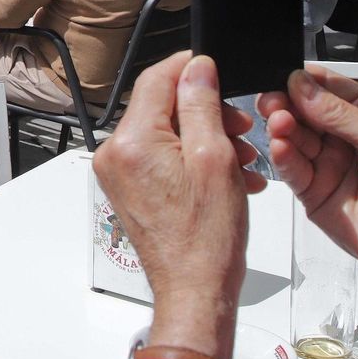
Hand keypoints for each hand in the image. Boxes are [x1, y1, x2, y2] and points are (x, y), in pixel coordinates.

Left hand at [93, 53, 264, 358]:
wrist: (194, 290)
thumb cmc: (206, 239)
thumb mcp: (214, 158)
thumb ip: (201, 105)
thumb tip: (196, 69)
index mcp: (132, 141)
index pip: (156, 78)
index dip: (190, 68)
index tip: (215, 68)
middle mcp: (116, 154)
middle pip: (161, 107)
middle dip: (206, 111)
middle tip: (242, 128)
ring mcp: (119, 174)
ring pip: (166, 133)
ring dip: (206, 137)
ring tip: (242, 159)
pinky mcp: (129, 190)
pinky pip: (161, 158)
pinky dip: (193, 159)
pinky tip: (228, 175)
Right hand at [258, 67, 357, 352]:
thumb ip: (340, 113)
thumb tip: (302, 86)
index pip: (329, 89)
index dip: (305, 82)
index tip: (285, 77)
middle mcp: (346, 137)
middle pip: (304, 112)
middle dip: (287, 104)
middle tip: (273, 102)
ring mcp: (329, 164)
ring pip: (294, 138)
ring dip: (283, 129)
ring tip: (280, 125)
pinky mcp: (314, 192)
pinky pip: (292, 169)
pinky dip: (283, 157)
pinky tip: (280, 147)